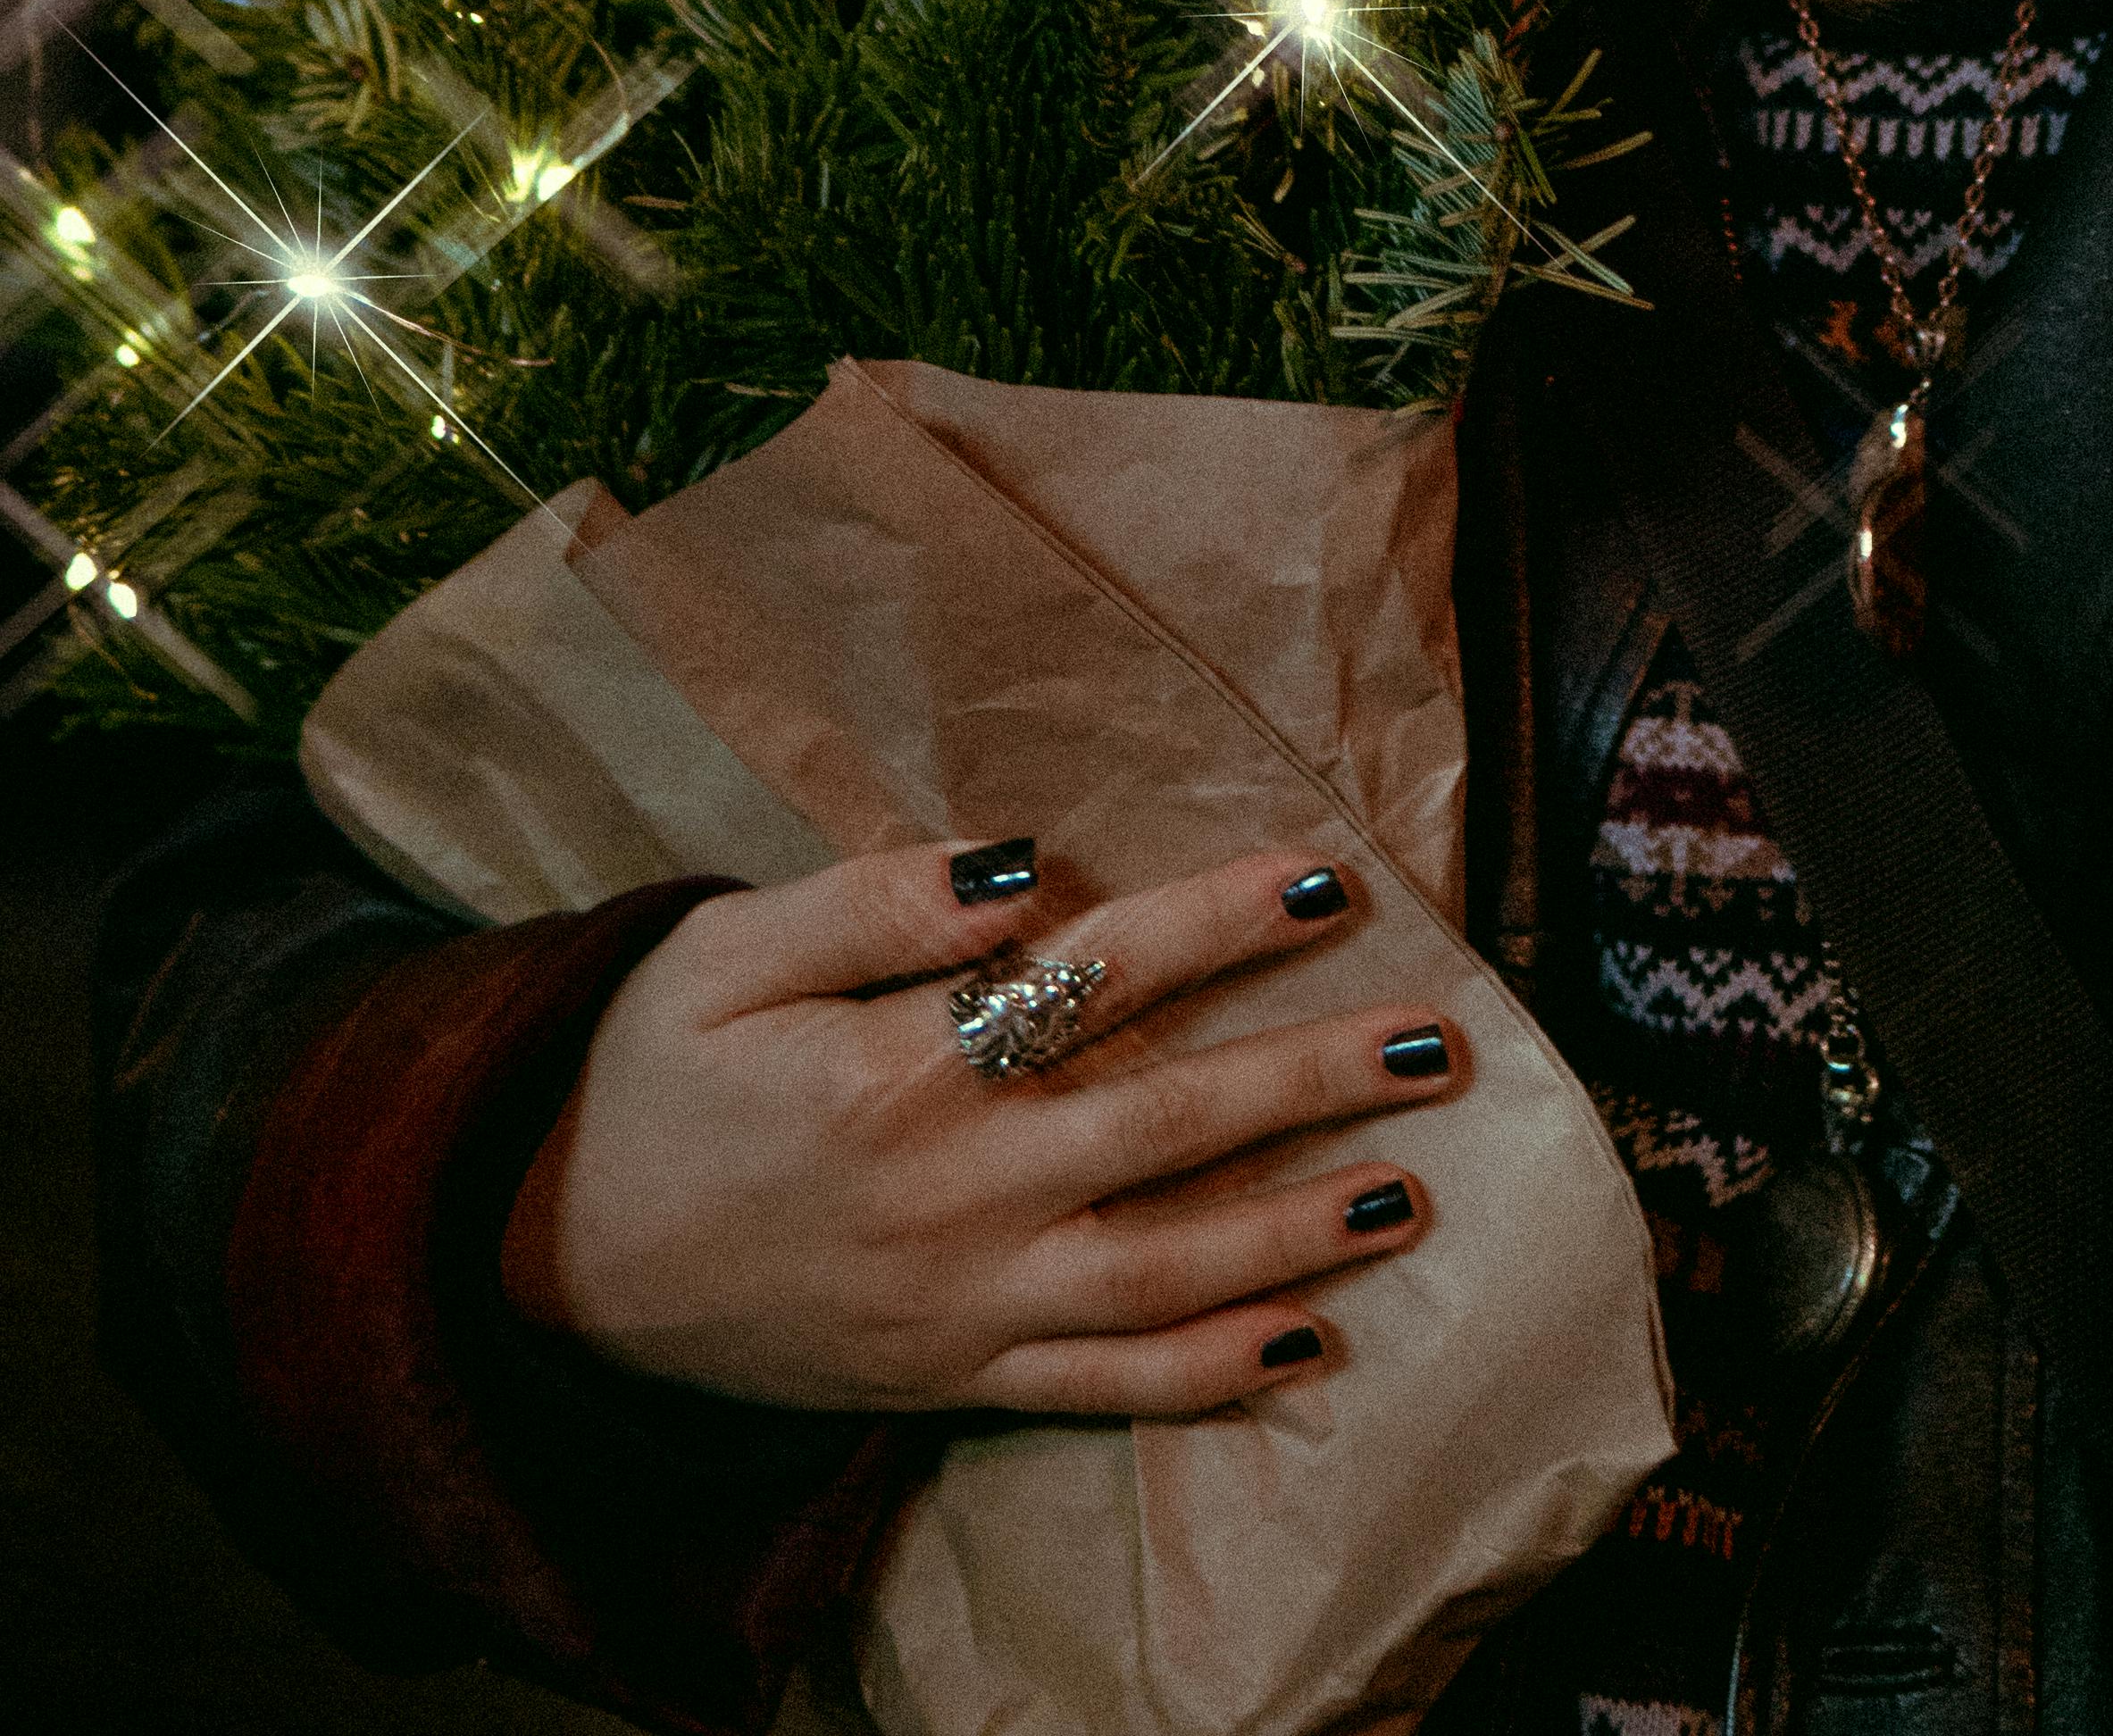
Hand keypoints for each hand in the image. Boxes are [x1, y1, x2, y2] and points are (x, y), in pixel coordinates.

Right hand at [499, 835, 1458, 1415]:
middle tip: (1438, 1042)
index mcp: (899, 1072)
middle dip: (1310, 1081)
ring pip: (1161, 1275)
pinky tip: (1302, 1344)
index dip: (1219, 924)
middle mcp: (950, 1197)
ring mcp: (957, 1307)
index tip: (1331, 879)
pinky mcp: (947, 1380)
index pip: (1096, 977)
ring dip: (1294, 1231)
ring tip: (1409, 1190)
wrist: (537, 1263)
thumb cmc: (641, 1074)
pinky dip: (1205, 1376)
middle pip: (1165, 1127)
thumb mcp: (725, 951)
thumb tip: (1022, 860)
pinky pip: (1100, 1388)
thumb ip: (875, 901)